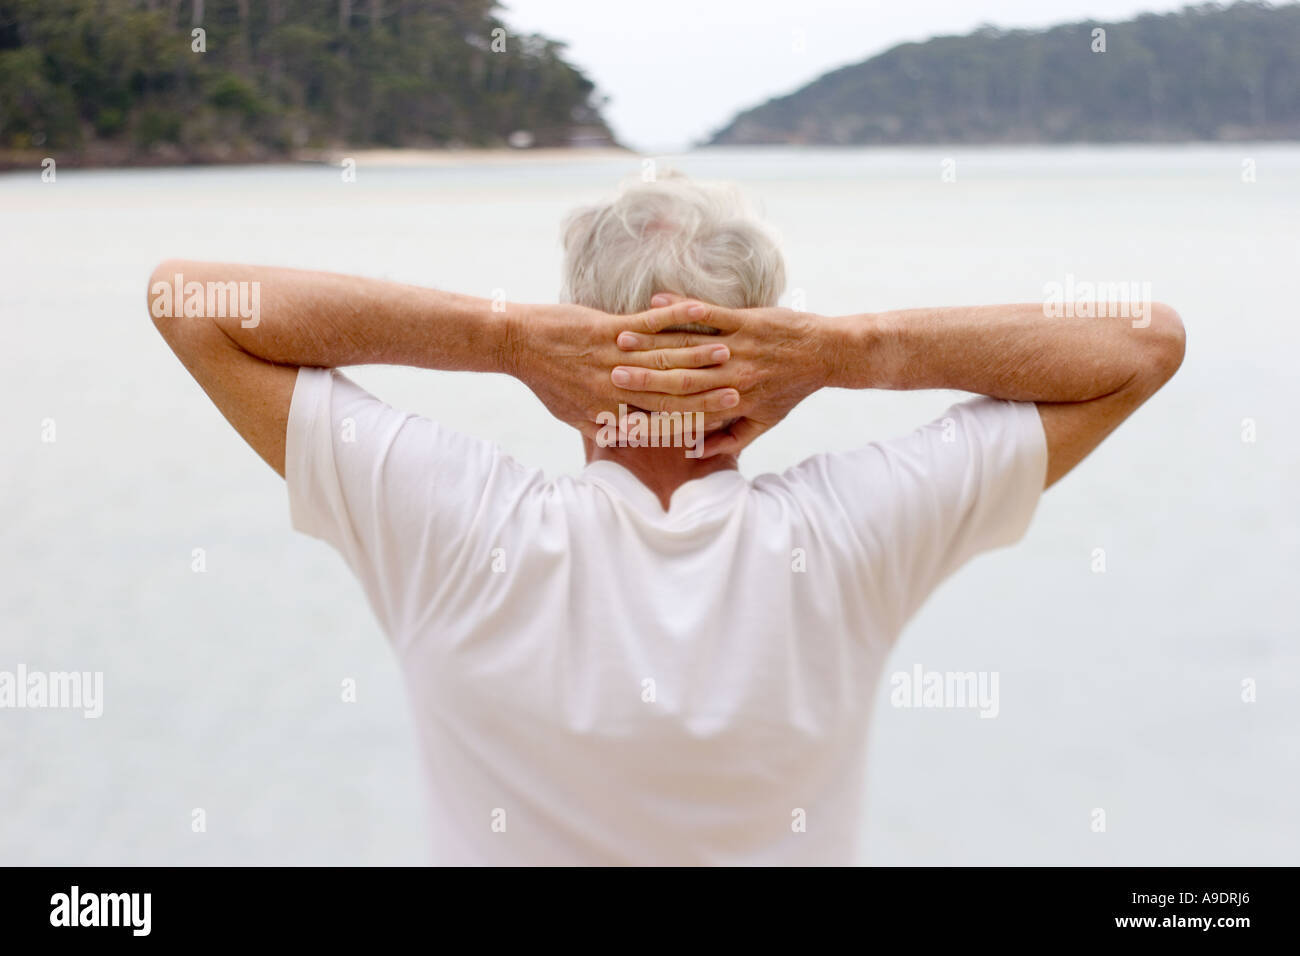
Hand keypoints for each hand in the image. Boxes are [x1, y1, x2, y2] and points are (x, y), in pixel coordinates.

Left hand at [509, 300, 742, 441]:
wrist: (519, 344)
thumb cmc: (546, 381)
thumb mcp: (573, 415)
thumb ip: (602, 428)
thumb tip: (625, 439)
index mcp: (612, 410)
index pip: (661, 419)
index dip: (694, 420)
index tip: (719, 420)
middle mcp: (618, 387)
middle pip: (672, 391)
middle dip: (708, 390)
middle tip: (739, 388)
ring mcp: (616, 356)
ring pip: (667, 357)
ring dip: (701, 352)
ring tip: (730, 350)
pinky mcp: (609, 327)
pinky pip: (649, 323)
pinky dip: (676, 316)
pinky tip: (699, 310)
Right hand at [611, 293, 830, 455]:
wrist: (825, 354)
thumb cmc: (790, 389)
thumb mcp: (764, 423)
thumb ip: (730, 439)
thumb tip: (697, 451)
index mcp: (731, 404)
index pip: (684, 412)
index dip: (653, 414)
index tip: (624, 414)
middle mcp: (732, 378)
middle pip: (678, 380)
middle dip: (642, 378)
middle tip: (610, 374)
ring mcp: (739, 348)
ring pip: (687, 348)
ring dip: (653, 343)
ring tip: (622, 340)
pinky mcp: (746, 321)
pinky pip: (709, 315)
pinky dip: (682, 308)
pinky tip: (657, 301)